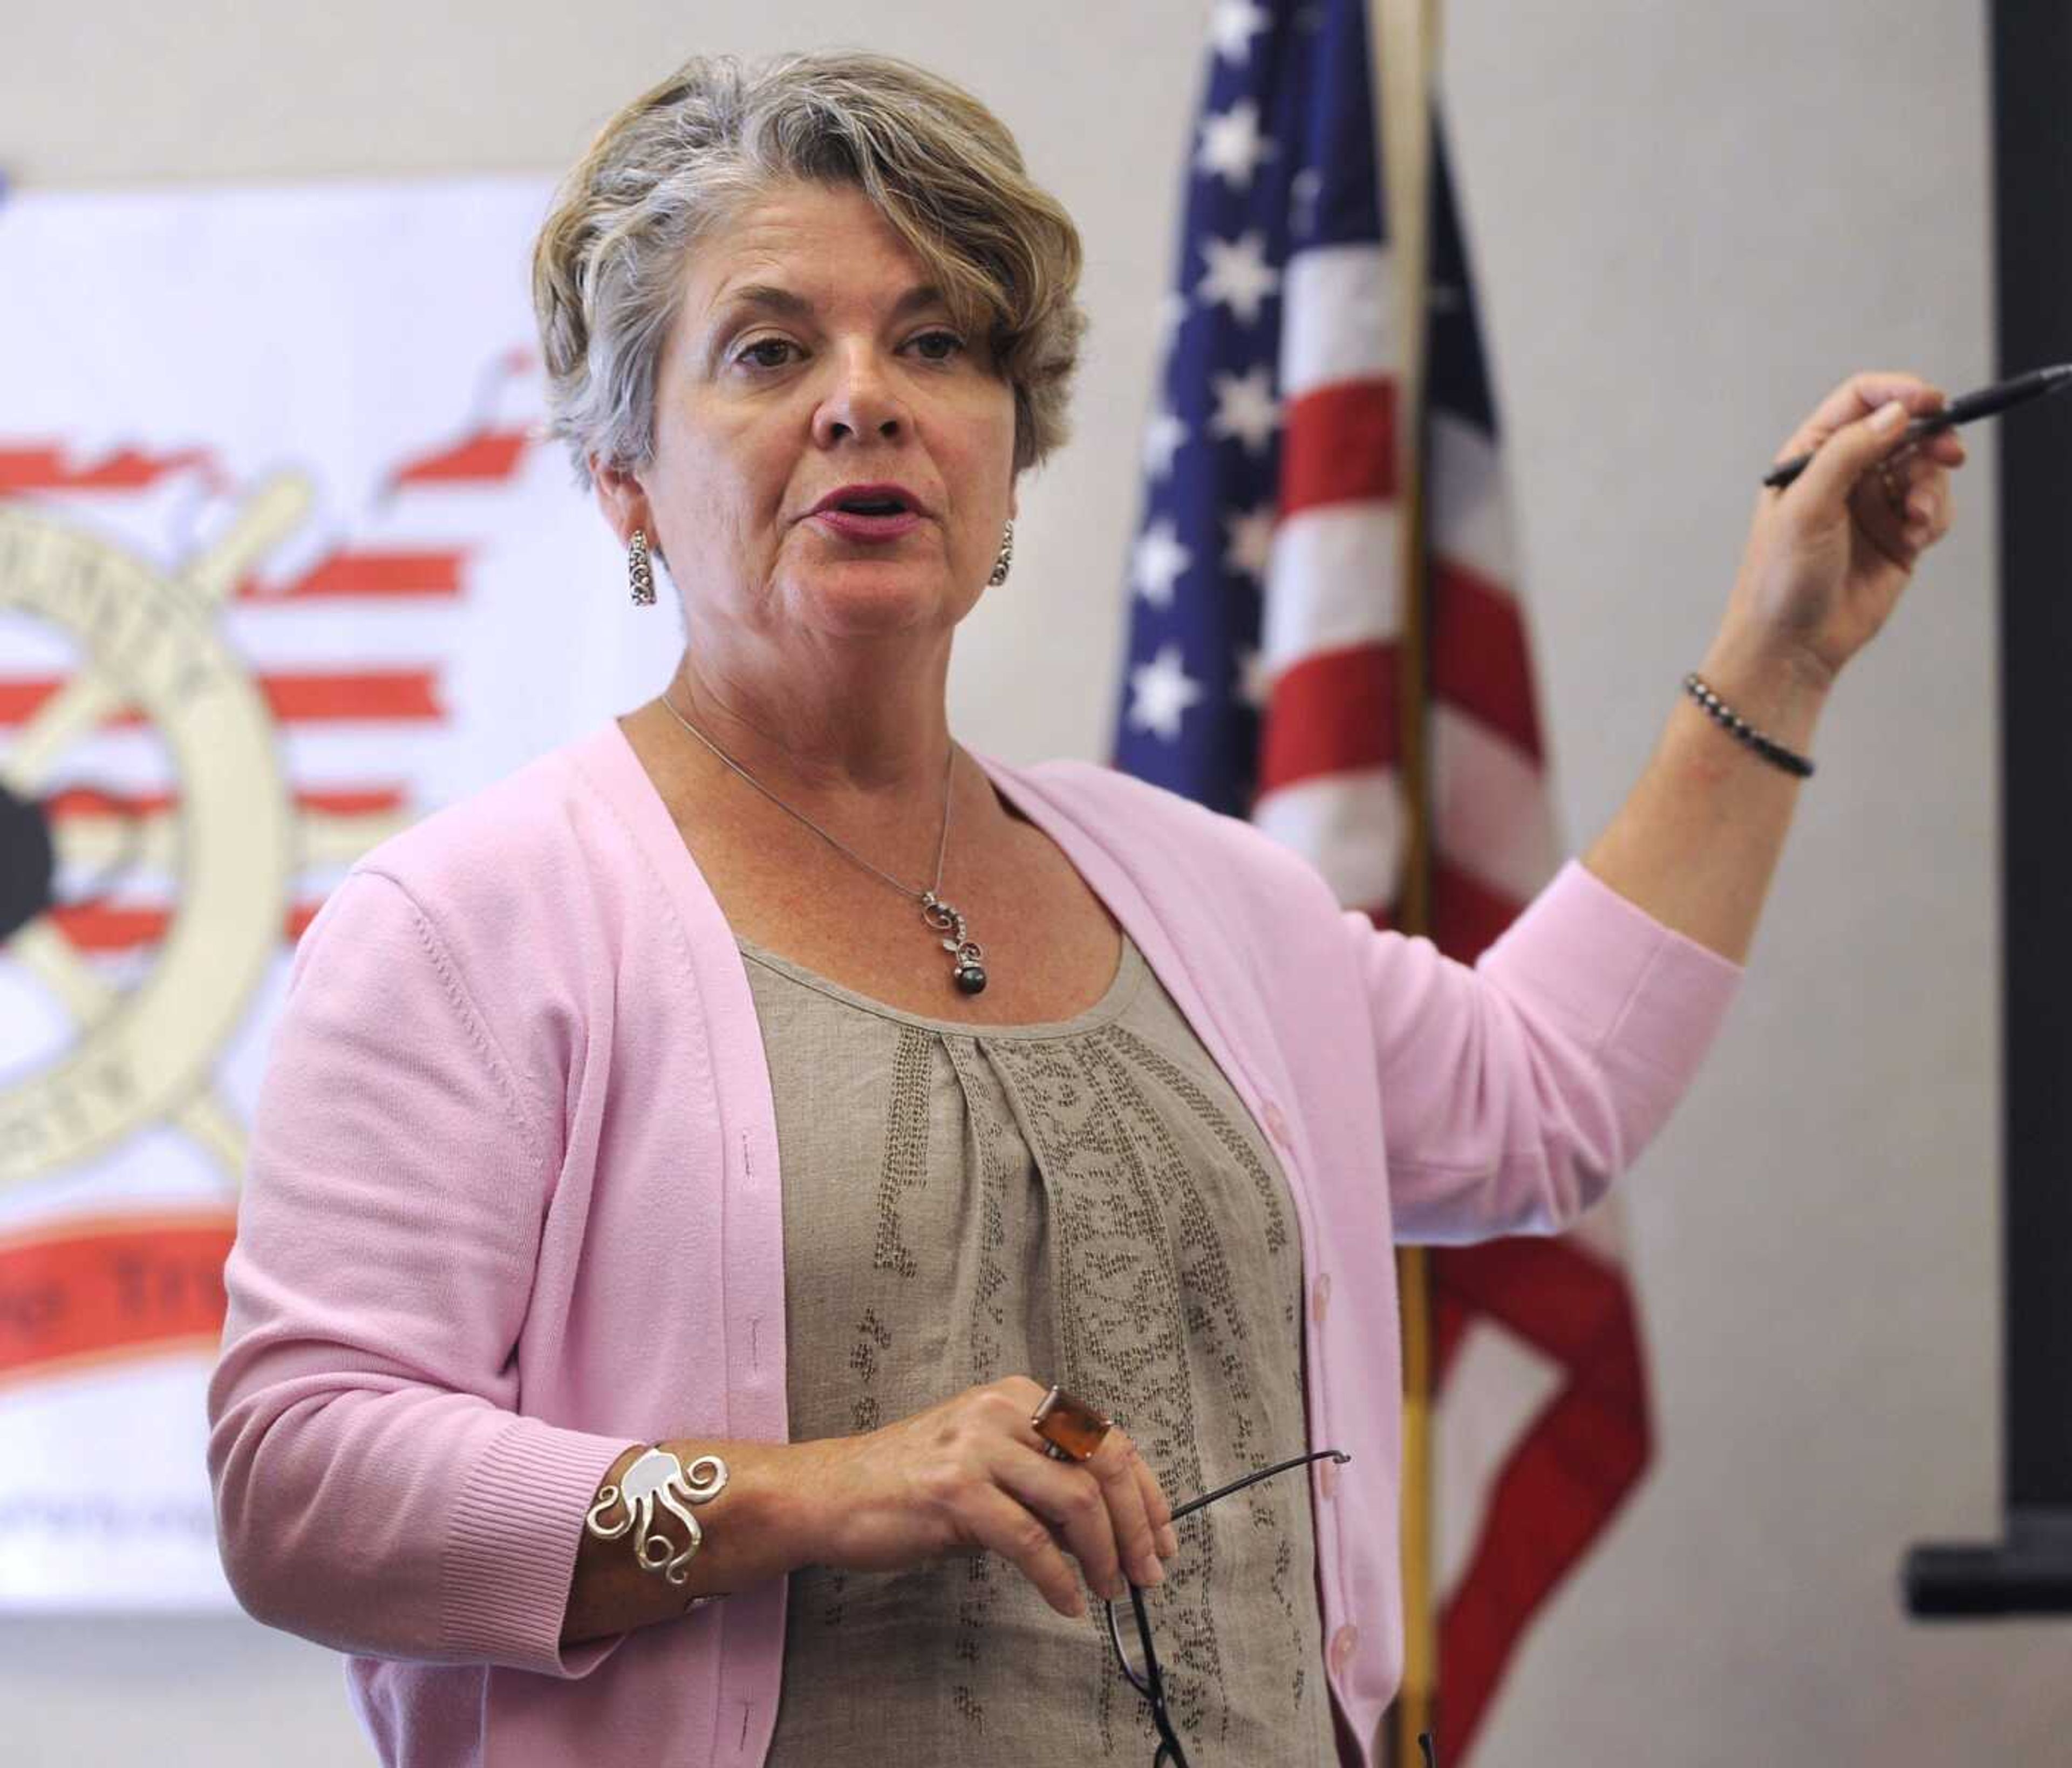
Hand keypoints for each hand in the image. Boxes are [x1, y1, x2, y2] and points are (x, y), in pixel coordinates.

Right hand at [789, 1375, 1178, 1617]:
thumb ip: (1046, 1485)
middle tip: (1146, 1573)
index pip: (1108, 1438)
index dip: (1146, 1493)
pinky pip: (1031, 1542)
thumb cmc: (915, 1484)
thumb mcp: (991, 1467)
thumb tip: (1114, 1530)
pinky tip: (1065, 1602)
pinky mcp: (955, 1491)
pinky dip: (1058, 1580)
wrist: (834, 1492)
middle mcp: (1003, 1410)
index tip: (1162, 1539)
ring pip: (1075, 1501)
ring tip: (1108, 1591)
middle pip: (1103, 1462)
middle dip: (1137, 1525)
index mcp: (1019, 1397)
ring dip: (1105, 1557)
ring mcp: (978, 1447)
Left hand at [1719, 371, 1965, 691]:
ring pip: (1926, 468)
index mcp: (1811, 456)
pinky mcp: (1898, 536)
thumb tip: (1895, 413)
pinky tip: (1915, 540)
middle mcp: (1845, 474)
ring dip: (1932, 486)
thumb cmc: (1780, 578)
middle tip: (1949, 453)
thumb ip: (1848, 454)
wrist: (1791, 645)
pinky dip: (1934, 517)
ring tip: (1916, 519)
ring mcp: (1874, 504)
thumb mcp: (1807, 507)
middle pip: (1904, 428)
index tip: (1931, 401)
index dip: (1899, 392)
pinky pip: (1935, 508)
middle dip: (1931, 436)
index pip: (1860, 400)